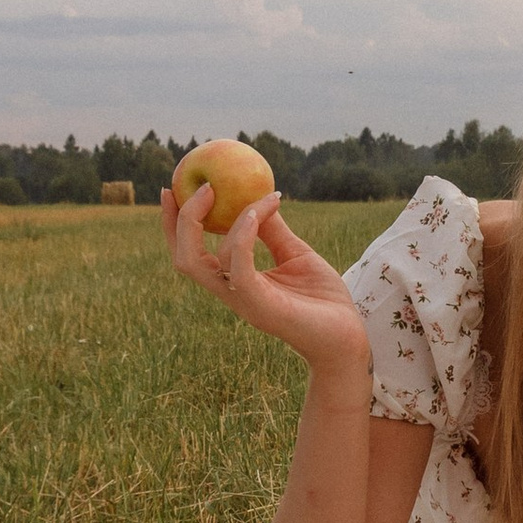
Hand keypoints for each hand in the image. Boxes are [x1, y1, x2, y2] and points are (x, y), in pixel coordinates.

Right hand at [160, 186, 375, 386]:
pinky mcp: (262, 306)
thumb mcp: (295, 254)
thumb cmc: (323, 299)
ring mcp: (243, 301)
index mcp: (235, 281)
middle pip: (184, 259)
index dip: (176, 223)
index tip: (175, 189)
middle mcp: (232, 292)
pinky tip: (255, 213)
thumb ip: (273, 230)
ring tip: (247, 197)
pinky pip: (238, 269)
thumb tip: (260, 196)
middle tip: (197, 186)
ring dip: (223, 221)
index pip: (191, 253)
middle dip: (179, 222)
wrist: (348, 336)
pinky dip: (241, 237)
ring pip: (202, 264)